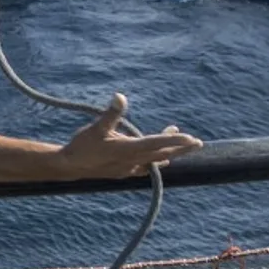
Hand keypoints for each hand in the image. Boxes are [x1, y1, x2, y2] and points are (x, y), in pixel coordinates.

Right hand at [57, 94, 202, 178]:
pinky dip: (156, 161)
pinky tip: (160, 159)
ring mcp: (129, 168)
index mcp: (128, 149)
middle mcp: (132, 161)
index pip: (157, 143)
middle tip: (198, 144)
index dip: (174, 141)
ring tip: (182, 144)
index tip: (191, 138)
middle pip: (162, 154)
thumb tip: (120, 96)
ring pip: (155, 160)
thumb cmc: (82, 146)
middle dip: (181, 149)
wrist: (69, 167)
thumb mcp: (96, 127)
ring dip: (170, 153)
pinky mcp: (124, 172)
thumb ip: (111, 113)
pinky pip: (146, 167)